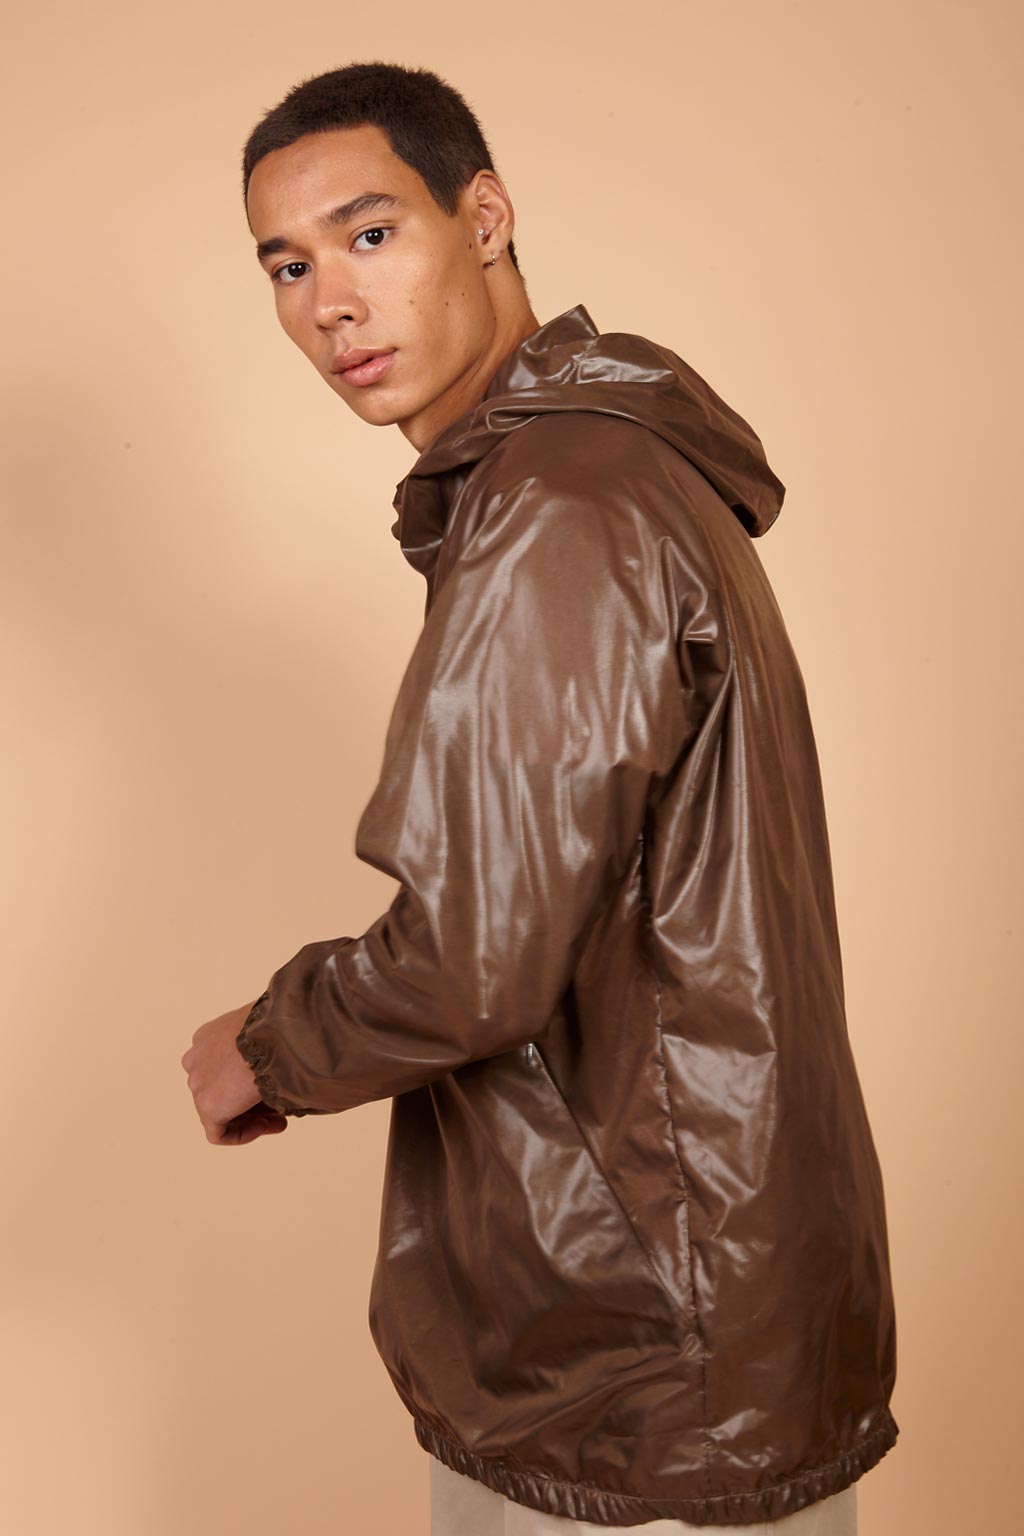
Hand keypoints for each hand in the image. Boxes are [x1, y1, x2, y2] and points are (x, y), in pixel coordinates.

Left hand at [180, 1001, 289, 1145]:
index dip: (247, 1080)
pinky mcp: (207, 1107)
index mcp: (208, 1037)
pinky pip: (218, 1133)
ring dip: (252, 1117)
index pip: (222, 1066)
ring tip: (281, 1119)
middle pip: (221, 1089)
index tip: (271, 1084)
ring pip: (221, 1110)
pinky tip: (270, 1125)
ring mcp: (199, 1083)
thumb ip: (266, 1044)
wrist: (276, 1034)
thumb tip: (287, 1058)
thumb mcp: (269, 1027)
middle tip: (279, 1108)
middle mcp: (197, 1059)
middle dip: (249, 1101)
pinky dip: (243, 1134)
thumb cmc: (281, 1024)